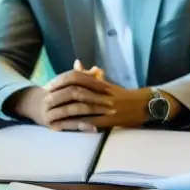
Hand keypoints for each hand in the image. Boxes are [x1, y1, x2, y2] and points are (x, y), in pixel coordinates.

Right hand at [7, 60, 108, 126]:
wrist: (33, 108)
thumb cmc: (57, 95)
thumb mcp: (66, 85)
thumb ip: (83, 77)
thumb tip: (98, 70)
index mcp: (55, 83)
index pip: (73, 77)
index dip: (91, 80)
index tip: (107, 87)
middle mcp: (50, 95)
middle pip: (74, 92)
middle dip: (94, 96)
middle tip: (111, 101)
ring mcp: (49, 110)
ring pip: (73, 109)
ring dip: (92, 110)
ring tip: (108, 112)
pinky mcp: (51, 124)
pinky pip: (69, 125)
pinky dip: (82, 125)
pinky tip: (95, 128)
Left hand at [44, 70, 181, 130]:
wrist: (143, 106)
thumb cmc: (122, 95)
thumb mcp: (106, 83)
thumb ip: (89, 75)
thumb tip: (76, 62)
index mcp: (101, 84)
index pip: (78, 78)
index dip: (62, 81)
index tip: (50, 85)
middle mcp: (103, 94)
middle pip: (77, 92)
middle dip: (60, 96)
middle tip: (46, 99)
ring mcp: (106, 108)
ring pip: (82, 108)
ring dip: (65, 112)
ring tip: (51, 115)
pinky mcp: (109, 121)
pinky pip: (89, 122)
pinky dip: (76, 125)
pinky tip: (65, 127)